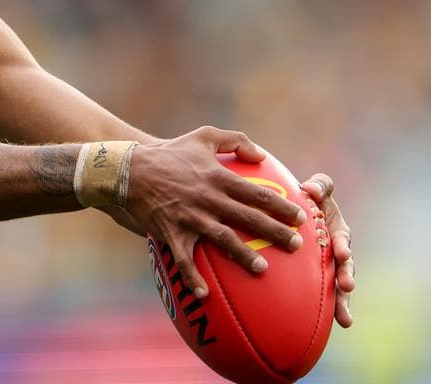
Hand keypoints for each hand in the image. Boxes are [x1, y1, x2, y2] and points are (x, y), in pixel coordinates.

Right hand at [125, 126, 305, 298]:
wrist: (130, 169)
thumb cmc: (170, 152)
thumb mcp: (203, 136)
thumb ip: (235, 140)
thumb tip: (261, 154)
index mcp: (218, 177)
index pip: (257, 193)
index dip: (281, 206)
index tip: (300, 217)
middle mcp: (208, 199)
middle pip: (248, 218)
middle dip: (274, 232)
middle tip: (296, 245)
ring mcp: (190, 218)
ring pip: (223, 240)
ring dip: (243, 255)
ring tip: (263, 269)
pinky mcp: (172, 233)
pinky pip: (184, 259)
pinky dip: (193, 277)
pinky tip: (204, 294)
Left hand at [302, 172, 354, 326]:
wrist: (296, 214)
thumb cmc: (307, 199)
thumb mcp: (316, 189)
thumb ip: (319, 186)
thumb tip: (311, 189)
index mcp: (337, 230)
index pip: (342, 238)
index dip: (342, 246)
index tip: (342, 253)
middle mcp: (337, 251)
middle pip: (345, 267)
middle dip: (346, 277)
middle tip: (346, 286)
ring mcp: (330, 267)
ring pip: (338, 286)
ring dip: (342, 302)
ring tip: (344, 318)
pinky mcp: (320, 280)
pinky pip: (325, 296)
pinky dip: (330, 311)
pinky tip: (334, 327)